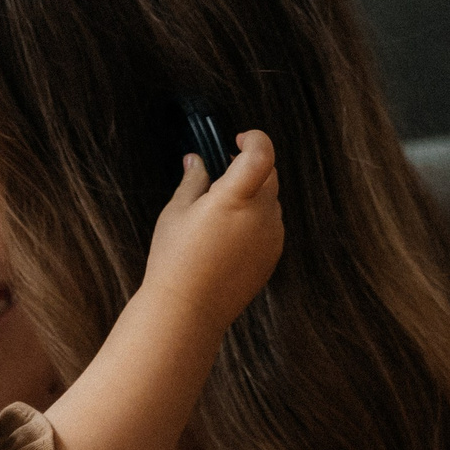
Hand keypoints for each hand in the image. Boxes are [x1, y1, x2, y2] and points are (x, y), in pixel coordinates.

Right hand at [141, 130, 283, 330]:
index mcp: (236, 198)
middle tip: (221, 173)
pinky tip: (227, 236)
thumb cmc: (175, 261)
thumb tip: (197, 160)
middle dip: (249, 167)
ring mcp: (272, 237)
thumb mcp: (176, 213)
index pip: (262, 154)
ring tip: (220, 211)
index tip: (238, 140)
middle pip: (269, 175)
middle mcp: (261, 216)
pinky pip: (270, 225)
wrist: (188, 310)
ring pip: (271, 201)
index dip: (255, 139)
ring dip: (253, 195)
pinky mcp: (273, 256)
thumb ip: (193, 180)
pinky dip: (256, 220)